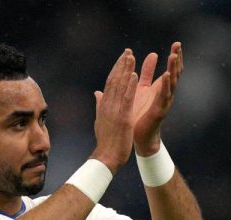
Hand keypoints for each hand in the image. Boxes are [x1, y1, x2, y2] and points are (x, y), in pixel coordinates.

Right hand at [91, 49, 138, 172]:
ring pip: (120, 86)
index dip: (116, 69)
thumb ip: (99, 104)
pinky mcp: (123, 117)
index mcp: (104, 105)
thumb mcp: (101, 119)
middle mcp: (108, 105)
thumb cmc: (106, 141)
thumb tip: (97, 93)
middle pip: (114, 80)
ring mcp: (115, 110)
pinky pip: (127, 99)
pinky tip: (134, 75)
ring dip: (126, 70)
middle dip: (121, 65)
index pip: (110, 83)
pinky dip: (130, 86)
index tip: (122, 58)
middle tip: (128, 51)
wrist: (106, 157)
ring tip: (131, 57)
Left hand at [132, 42, 183, 154]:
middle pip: (175, 73)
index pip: (172, 69)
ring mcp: (164, 102)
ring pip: (172, 83)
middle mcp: (165, 94)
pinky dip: (167, 85)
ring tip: (174, 56)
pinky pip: (164, 96)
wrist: (138, 137)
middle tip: (178, 45)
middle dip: (177, 59)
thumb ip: (147, 73)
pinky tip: (168, 75)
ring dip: (173, 69)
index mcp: (161, 88)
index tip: (177, 43)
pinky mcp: (159, 110)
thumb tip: (152, 55)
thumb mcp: (143, 88)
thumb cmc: (140, 114)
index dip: (175, 57)